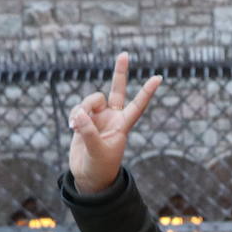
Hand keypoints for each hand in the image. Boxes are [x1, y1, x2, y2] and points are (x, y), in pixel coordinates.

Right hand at [68, 52, 161, 193]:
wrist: (88, 176)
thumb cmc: (100, 168)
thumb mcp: (97, 151)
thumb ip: (89, 132)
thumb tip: (80, 115)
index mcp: (123, 125)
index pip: (138, 105)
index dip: (147, 92)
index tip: (159, 78)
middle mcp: (112, 117)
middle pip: (116, 90)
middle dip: (120, 72)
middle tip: (125, 54)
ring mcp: (98, 117)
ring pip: (90, 99)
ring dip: (82, 108)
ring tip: (77, 126)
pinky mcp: (84, 120)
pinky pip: (78, 108)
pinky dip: (74, 115)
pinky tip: (72, 127)